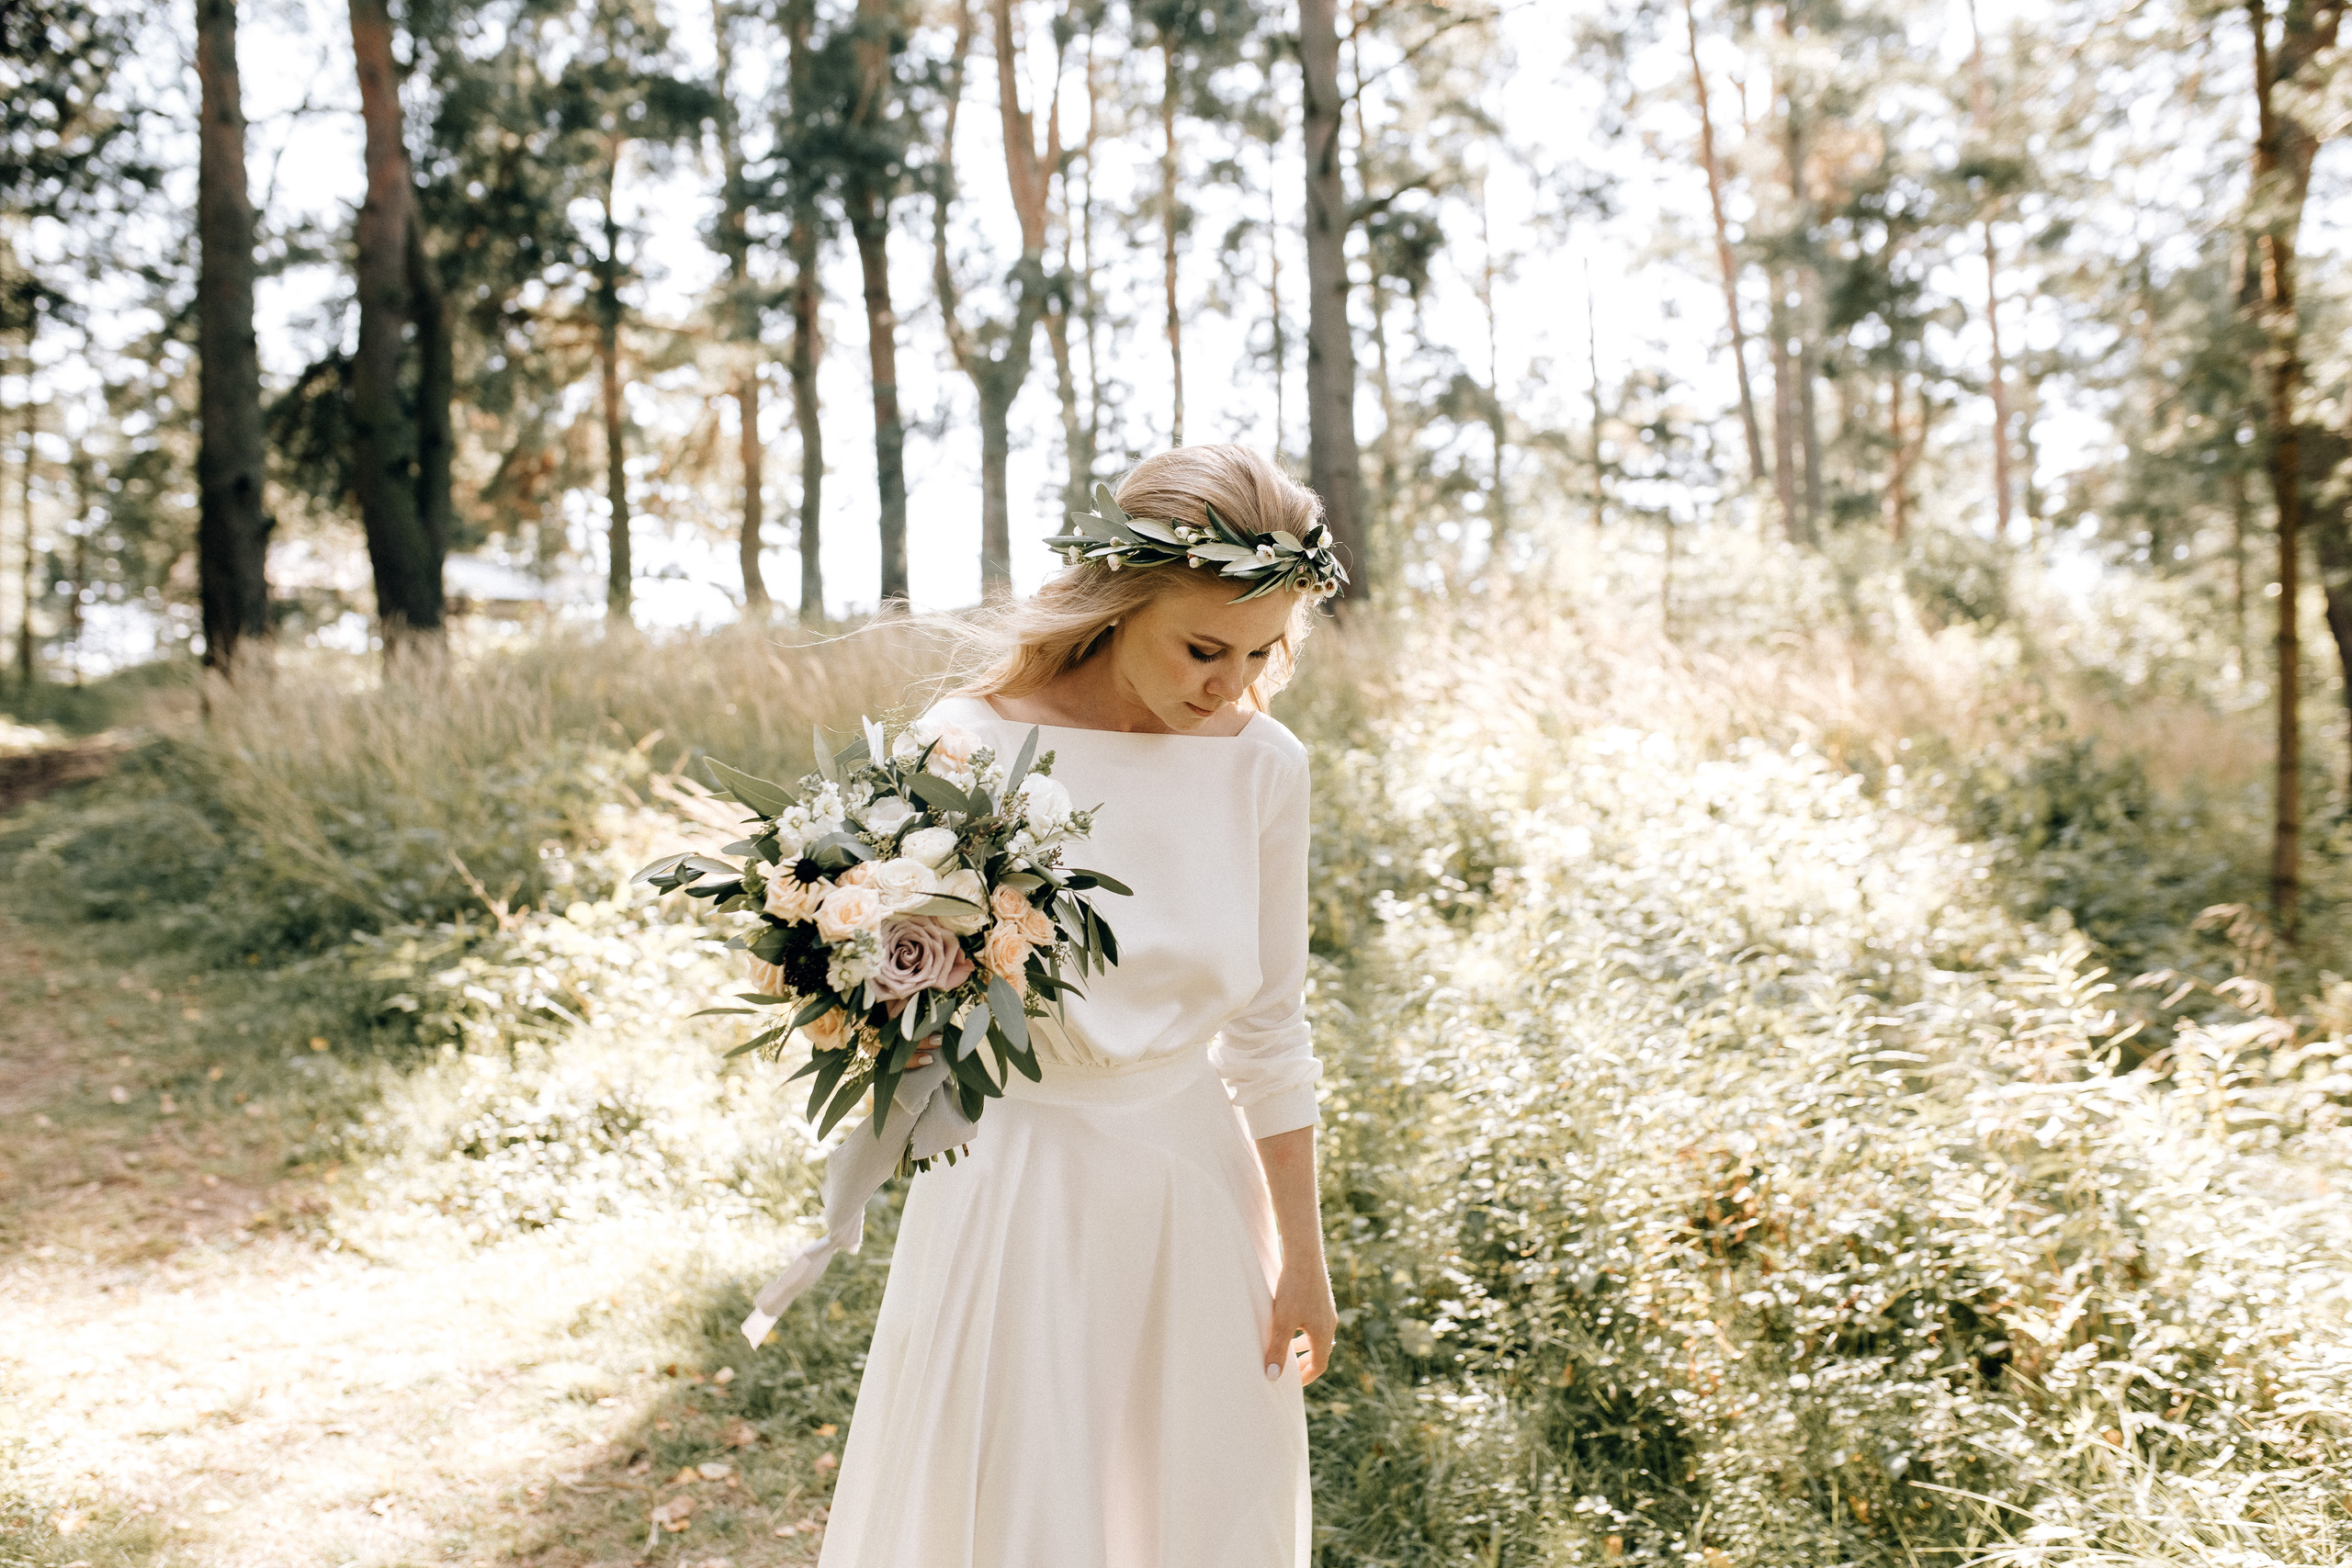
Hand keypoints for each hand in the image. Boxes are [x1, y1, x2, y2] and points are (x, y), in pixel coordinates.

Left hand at [1263, 1263, 1337, 1386]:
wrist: (1304, 1256)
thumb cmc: (1293, 1290)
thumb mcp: (1282, 1323)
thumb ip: (1277, 1350)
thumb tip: (1273, 1378)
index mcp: (1323, 1334)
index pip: (1319, 1364)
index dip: (1306, 1377)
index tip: (1293, 1385)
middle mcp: (1329, 1323)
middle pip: (1321, 1351)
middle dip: (1306, 1364)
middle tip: (1292, 1373)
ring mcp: (1327, 1310)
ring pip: (1318, 1336)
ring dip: (1304, 1347)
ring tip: (1288, 1349)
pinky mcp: (1321, 1298)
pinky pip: (1315, 1323)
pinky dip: (1304, 1332)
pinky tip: (1290, 1323)